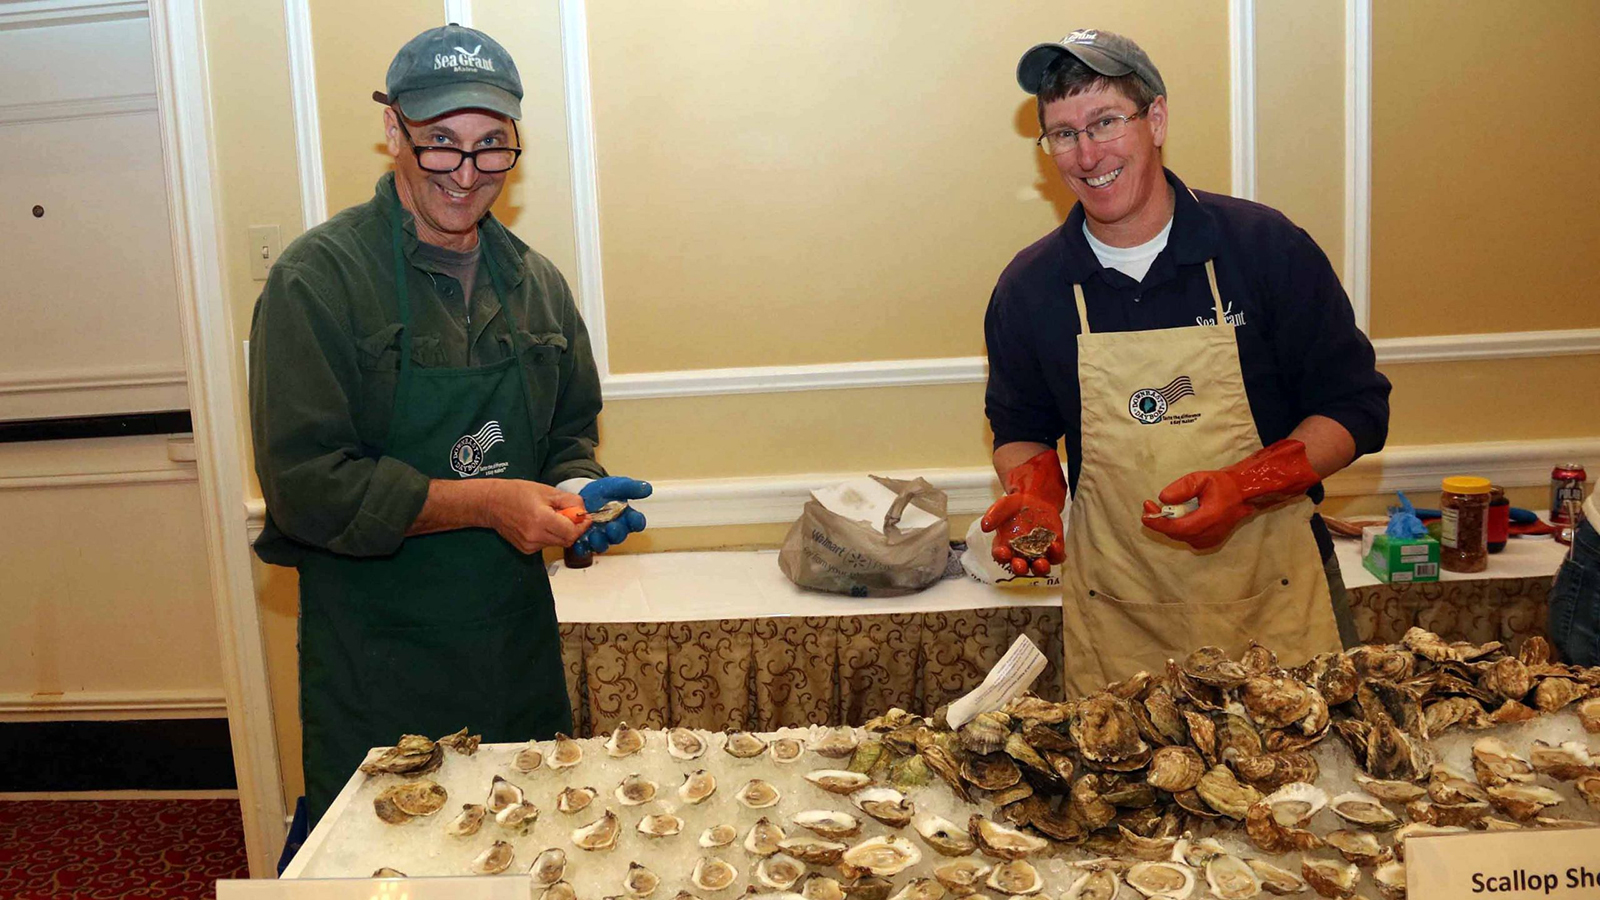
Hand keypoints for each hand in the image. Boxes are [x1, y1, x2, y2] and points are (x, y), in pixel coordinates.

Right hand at [484, 480, 586, 553]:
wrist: (491, 503)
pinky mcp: (526, 549)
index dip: (582, 525)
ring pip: (558, 543)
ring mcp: (529, 545)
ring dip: (561, 532)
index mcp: (541, 520)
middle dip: (574, 529)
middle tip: (570, 515)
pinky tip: (540, 524)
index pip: (572, 532)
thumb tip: (584, 511)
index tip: (585, 517)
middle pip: (567, 540)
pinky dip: (550, 535)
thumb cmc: (517, 493)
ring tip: (551, 516)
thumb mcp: (547, 491)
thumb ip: (570, 501)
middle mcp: (535, 536)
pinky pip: (547, 544)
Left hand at [572, 475, 652, 554]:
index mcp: (627, 518)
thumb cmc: (605, 491)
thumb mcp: (618, 486)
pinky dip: (581, 547)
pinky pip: (584, 548)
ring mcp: (601, 537)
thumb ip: (631, 488)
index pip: (637, 522)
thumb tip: (647, 488)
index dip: (637, 522)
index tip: (634, 518)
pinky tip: (578, 543)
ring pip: (603, 544)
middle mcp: (616, 530)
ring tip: (595, 535)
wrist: (584, 494)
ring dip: (599, 542)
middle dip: (616, 533)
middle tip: (612, 527)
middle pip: (619, 536)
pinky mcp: (585, 541)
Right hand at [980, 450, 1066, 575]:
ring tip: (1041, 563)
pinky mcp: (1053, 550)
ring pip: (1038, 567)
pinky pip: (1055, 557)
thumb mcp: (1003, 506)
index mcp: (1005, 546)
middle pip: (1019, 567)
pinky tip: (1055, 547)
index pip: (1000, 556)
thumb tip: (985, 526)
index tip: (1002, 552)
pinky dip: (1056, 555)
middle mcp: (1020, 554)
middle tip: (1019, 565)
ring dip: (1039, 568)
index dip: (1000, 556)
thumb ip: (994, 515)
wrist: (1037, 500)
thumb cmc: (1016, 506)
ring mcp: (1038, 554)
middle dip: (1019, 568)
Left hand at [1141, 439, 1320, 548]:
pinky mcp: (1208, 543)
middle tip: (1149, 506)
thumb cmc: (1223, 485)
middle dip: (1160, 520)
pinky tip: (1179, 515)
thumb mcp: (1201, 478)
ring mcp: (1209, 541)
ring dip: (1169, 523)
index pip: (1177, 527)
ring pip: (1180, 535)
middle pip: (1175, 532)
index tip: (1144, 516)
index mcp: (1209, 519)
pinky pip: (1187, 537)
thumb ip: (1182, 487)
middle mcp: (1209, 534)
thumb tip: (1163, 498)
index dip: (1158, 523)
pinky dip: (1179, 527)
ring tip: (1163, 508)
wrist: (1243, 495)